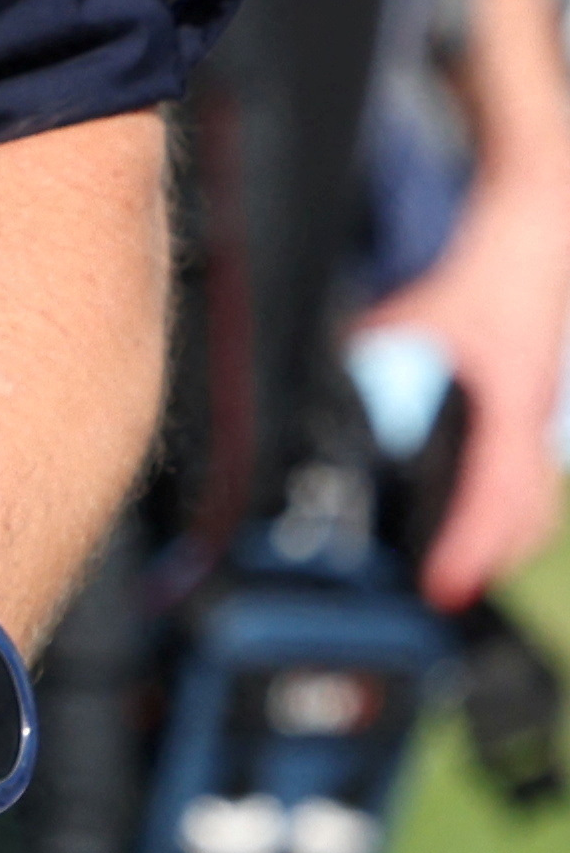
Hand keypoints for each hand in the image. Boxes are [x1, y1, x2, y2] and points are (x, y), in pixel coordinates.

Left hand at [350, 201, 569, 606]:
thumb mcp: (409, 321)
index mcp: (508, 403)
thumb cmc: (473, 290)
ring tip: (456, 584)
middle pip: (522, 514)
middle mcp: (530, 423)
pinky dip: (506, 518)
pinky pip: (527, 484)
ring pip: (531, 504)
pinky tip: (478, 539)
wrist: (528, 254)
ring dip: (498, 545)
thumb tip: (315, 399)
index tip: (444, 585)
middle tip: (441, 599)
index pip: (495, 490)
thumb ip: (370, 364)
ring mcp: (537, 426)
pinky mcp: (531, 423)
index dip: (468, 544)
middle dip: (484, 560)